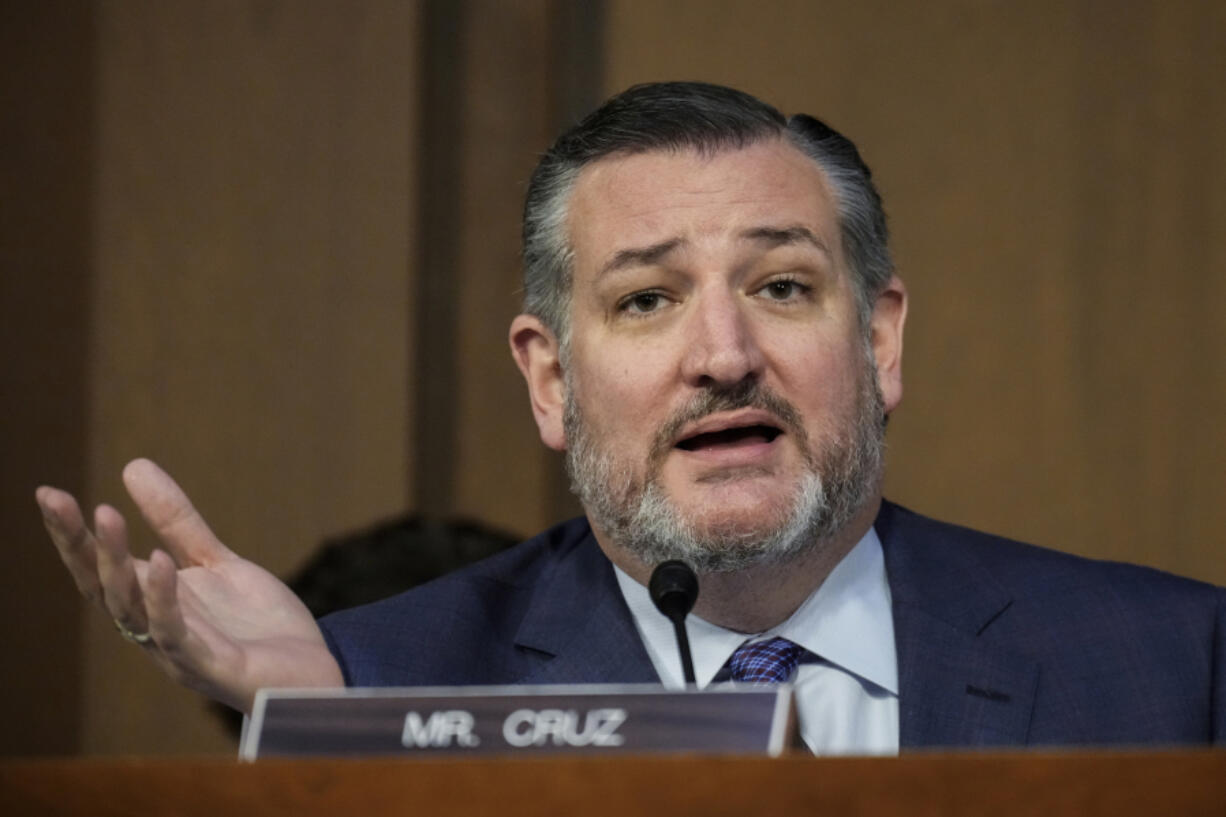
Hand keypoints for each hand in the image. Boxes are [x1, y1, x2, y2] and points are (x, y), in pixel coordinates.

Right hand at [36, 458, 343, 712]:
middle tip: (57, 500)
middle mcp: (154, 630)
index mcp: (152, 605)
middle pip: (103, 588)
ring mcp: (178, 651)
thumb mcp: (215, 563)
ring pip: (131, 610)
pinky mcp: (211, 666)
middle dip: (78, 545)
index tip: (48, 493)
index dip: (72, 535)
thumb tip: (132, 466)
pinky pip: (176, 634)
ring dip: (115, 565)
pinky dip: (163, 600)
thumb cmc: (257, 625)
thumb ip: (176, 523)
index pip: (100, 569)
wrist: (312, 673)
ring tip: (107, 516)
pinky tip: (161, 563)